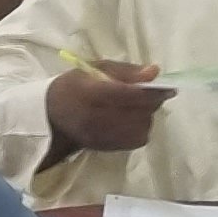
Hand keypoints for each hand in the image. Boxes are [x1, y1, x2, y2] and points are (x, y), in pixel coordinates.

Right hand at [45, 63, 174, 156]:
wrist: (50, 119)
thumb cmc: (72, 88)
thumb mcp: (93, 70)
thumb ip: (125, 71)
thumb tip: (154, 72)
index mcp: (94, 94)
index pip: (132, 94)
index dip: (154, 91)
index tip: (167, 87)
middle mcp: (100, 117)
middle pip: (142, 110)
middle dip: (151, 101)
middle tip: (146, 94)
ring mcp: (105, 135)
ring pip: (144, 125)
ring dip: (146, 114)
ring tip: (134, 107)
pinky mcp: (110, 147)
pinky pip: (139, 138)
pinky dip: (141, 127)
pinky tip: (130, 120)